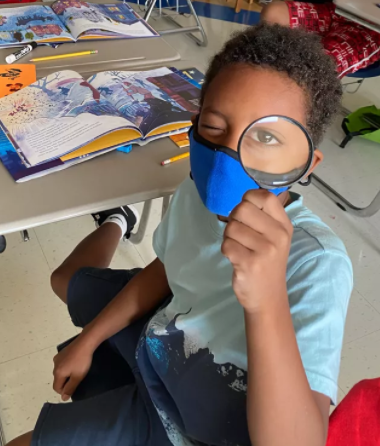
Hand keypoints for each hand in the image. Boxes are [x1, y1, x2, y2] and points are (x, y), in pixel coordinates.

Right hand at [53, 335, 93, 400]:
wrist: (85, 342)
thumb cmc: (82, 361)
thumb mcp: (78, 377)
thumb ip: (70, 388)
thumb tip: (63, 398)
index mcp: (57, 373)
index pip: (56, 388)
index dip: (64, 390)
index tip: (75, 386)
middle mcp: (55, 365)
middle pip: (58, 379)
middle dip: (66, 381)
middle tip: (78, 377)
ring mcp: (58, 357)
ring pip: (61, 370)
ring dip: (67, 372)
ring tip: (78, 368)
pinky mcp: (62, 352)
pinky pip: (63, 363)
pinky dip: (68, 365)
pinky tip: (76, 361)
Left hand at [222, 190, 292, 313]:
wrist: (268, 297)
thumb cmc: (267, 262)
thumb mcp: (275, 238)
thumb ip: (264, 217)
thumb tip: (246, 197)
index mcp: (284, 226)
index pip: (265, 196)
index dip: (248, 199)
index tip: (246, 212)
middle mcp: (278, 236)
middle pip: (243, 209)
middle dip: (233, 219)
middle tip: (238, 233)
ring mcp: (265, 250)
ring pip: (231, 227)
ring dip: (228, 237)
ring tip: (239, 247)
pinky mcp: (249, 263)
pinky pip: (226, 245)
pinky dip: (226, 250)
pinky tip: (236, 258)